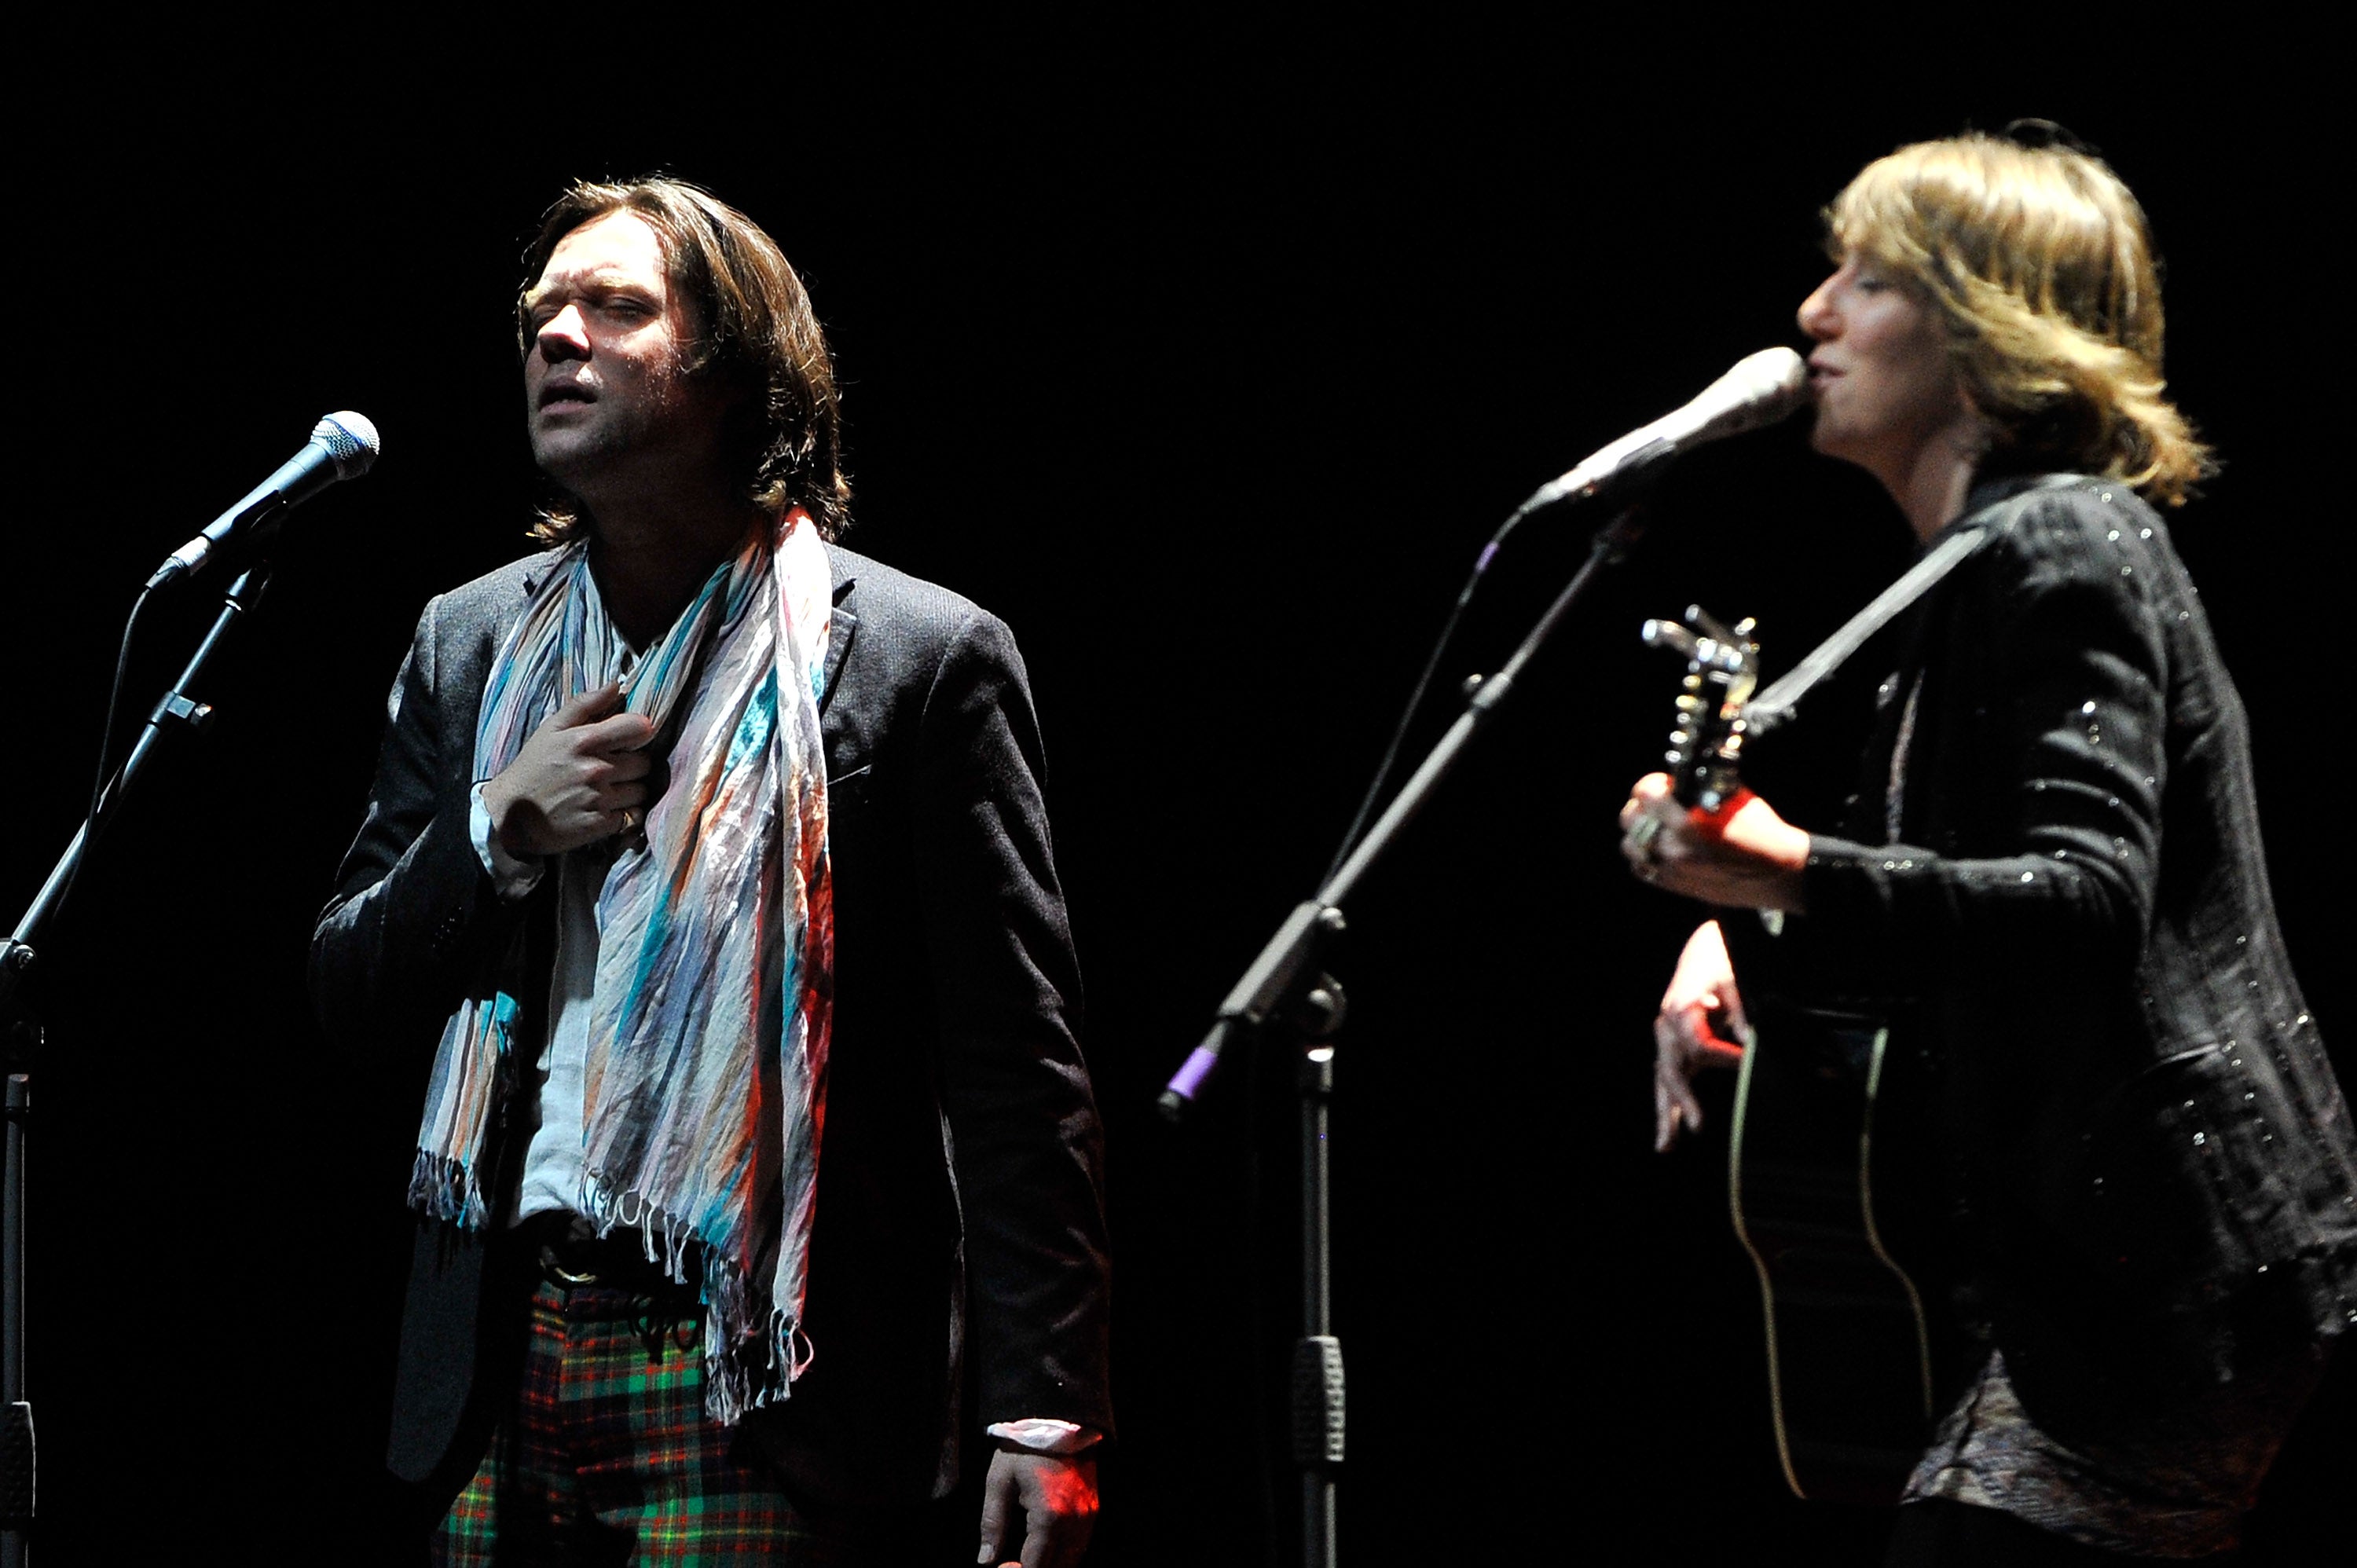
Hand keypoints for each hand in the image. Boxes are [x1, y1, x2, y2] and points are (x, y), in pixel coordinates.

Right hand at [480, 682, 655, 857]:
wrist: (511, 815)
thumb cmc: (534, 767)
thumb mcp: (551, 729)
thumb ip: (585, 704)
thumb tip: (616, 685)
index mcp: (585, 741)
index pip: (640, 728)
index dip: (639, 733)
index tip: (629, 739)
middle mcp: (596, 769)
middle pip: (645, 763)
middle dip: (634, 765)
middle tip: (614, 768)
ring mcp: (599, 798)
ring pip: (641, 791)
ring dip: (630, 791)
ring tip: (608, 790)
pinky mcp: (600, 824)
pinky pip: (634, 816)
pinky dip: (625, 814)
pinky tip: (605, 809)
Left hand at [977, 1447, 1098, 1567]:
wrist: (1057, 1417)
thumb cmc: (1024, 1448)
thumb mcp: (998, 1483)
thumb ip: (992, 1525)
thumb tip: (985, 1560)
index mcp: (1050, 1517)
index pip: (1035, 1567)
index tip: (999, 1566)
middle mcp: (1076, 1522)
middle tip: (1011, 1562)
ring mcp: (1089, 1516)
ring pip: (1073, 1560)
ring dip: (1051, 1563)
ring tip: (1027, 1555)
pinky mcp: (1095, 1509)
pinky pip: (1081, 1545)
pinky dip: (1064, 1553)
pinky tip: (1045, 1545)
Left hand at [1617, 772, 1809, 911]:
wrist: (1778, 873)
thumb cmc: (1762, 832)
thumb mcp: (1733, 797)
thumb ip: (1699, 789)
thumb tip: (1677, 782)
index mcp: (1688, 823)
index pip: (1645, 792)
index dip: (1653, 784)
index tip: (1664, 784)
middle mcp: (1673, 848)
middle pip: (1630, 818)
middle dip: (1643, 805)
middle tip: (1658, 803)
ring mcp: (1671, 869)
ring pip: (1629, 845)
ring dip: (1639, 832)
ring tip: (1657, 827)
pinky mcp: (1674, 886)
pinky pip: (1640, 868)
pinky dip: (1644, 856)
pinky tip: (1660, 848)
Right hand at [1653, 920, 1750, 1151]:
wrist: (1703, 952)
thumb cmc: (1720, 964)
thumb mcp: (1733, 978)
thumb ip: (1739, 1007)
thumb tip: (1747, 1038)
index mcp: (1680, 1010)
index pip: (1701, 1045)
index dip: (1726, 1058)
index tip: (1748, 1065)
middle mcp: (1666, 1028)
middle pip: (1672, 1070)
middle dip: (1684, 1100)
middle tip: (1698, 1126)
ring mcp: (1666, 1041)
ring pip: (1663, 1083)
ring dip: (1665, 1115)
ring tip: (1666, 1147)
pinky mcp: (1672, 1051)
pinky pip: (1667, 1083)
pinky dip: (1668, 1108)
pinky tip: (1668, 1135)